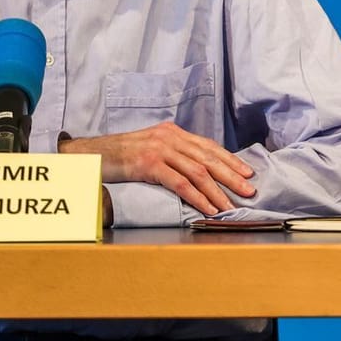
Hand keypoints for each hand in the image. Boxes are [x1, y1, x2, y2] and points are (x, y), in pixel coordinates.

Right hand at [60, 124, 256, 215]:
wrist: (91, 154)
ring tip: (230, 206)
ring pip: (198, 172)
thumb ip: (173, 154)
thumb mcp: (151, 147)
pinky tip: (207, 208)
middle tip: (249, 190)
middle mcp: (170, 137)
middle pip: (209, 159)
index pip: (208, 146)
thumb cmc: (120, 155)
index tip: (247, 172)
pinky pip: (180, 183)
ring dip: (217, 192)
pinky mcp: (149, 164)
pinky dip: (197, 197)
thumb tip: (198, 169)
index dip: (230, 160)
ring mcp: (160, 149)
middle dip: (232, 176)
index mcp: (173, 132)